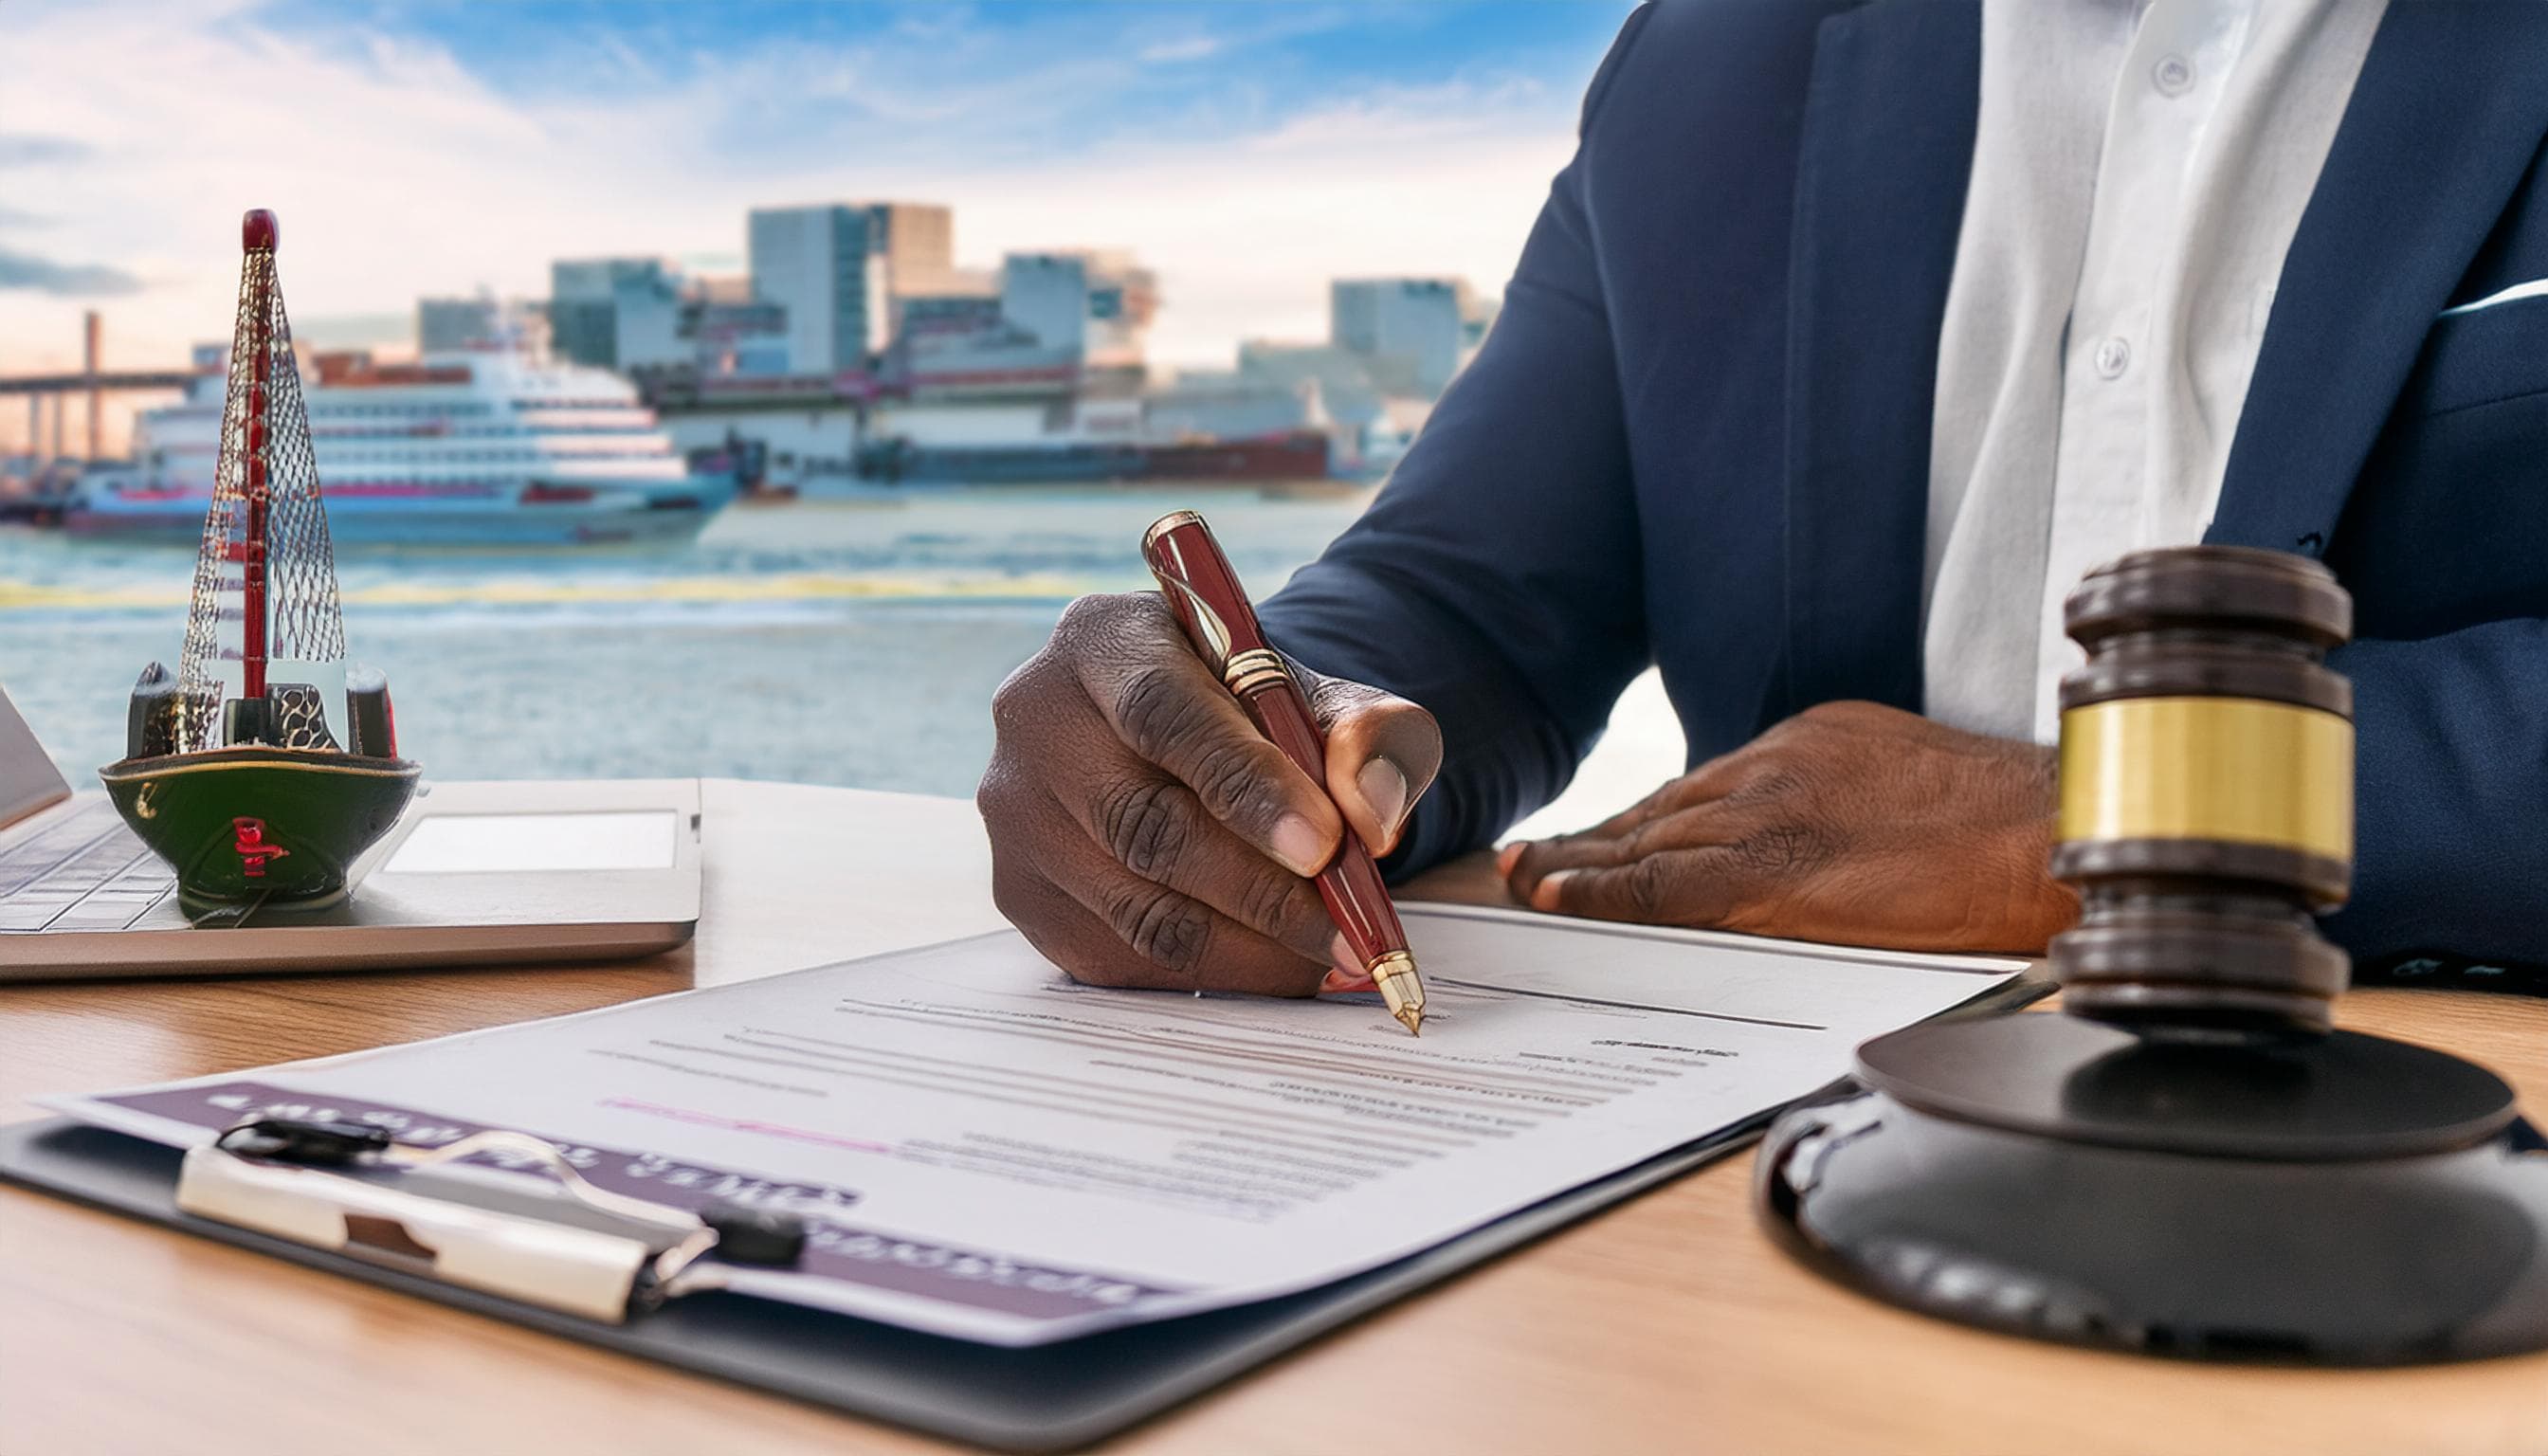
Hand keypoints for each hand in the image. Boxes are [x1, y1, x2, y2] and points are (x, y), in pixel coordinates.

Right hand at [978, 592, 1442, 995]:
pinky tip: (1273, 963)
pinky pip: (1120, 959)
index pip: (1163, 713)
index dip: (1245, 785)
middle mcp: (1034, 719)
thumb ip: (1368, 734)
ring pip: (1136, 908)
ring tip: (1326, 953)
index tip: (1323, 845)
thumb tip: (1370, 812)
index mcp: (1104, 640)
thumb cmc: (1251, 712)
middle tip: (1346, 928)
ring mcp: (1016, 814)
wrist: (1180, 740)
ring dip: (1247, 947)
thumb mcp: (1323, 698)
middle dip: (1260, 889)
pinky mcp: (1019, 893)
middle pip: (1144, 824)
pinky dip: (1211, 974)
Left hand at [1502, 701, 2072, 952]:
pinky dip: (1602, 890)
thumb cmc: (2008, 824)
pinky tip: (1556, 895)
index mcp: (1809, 741)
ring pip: (1644, 839)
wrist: (2049, 829)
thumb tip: (1823, 843)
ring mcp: (1766, 810)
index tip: (1597, 838)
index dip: (1641, 820)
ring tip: (1524, 878)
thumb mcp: (1909, 779)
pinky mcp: (1771, 864)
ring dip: (1577, 863)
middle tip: (1529, 858)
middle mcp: (1773, 765)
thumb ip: (1846, 800)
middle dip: (1592, 838)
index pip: (1704, 789)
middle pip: (1659, 808)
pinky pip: (1663, 883)